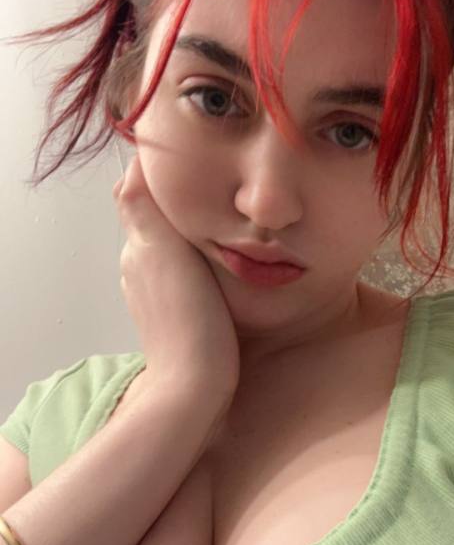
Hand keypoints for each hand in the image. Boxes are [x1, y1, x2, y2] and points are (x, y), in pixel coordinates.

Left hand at [113, 152, 239, 410]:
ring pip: (175, 247)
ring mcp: (158, 294)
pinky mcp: (178, 315)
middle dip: (182, 201)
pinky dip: (202, 261)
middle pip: (160, 220)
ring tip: (228, 220)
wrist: (195, 387)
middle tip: (218, 182)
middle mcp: (141, 268)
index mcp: (138, 248)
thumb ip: (143, 208)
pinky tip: (227, 264)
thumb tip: (134, 163)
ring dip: (197, 232)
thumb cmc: (187, 322)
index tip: (190, 156)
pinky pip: (186, 274)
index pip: (141, 195)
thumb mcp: (163, 252)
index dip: (161, 173)